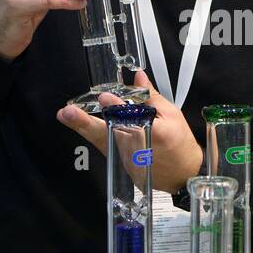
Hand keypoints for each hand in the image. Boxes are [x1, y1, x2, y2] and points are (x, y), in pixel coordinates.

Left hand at [56, 71, 203, 194]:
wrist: (184, 174)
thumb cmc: (181, 143)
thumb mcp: (172, 115)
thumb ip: (152, 96)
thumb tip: (138, 77)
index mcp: (154, 134)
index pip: (131, 118)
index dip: (116, 107)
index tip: (104, 97)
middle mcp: (136, 149)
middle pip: (108, 134)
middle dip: (85, 123)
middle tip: (67, 113)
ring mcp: (127, 160)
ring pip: (102, 141)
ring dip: (84, 128)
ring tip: (67, 116)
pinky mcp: (121, 166)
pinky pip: (106, 148)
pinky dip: (96, 136)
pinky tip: (82, 125)